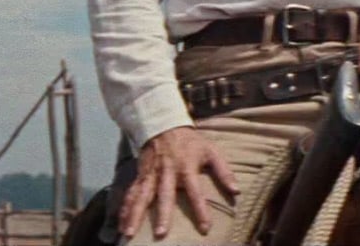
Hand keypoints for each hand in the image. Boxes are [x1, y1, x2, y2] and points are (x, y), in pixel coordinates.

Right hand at [119, 126, 238, 239]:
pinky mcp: (140, 175)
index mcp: (186, 168)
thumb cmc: (190, 142)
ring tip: (129, 234)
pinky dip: (125, 209)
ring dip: (135, 215)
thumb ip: (224, 171)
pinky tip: (122, 224)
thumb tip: (237, 191)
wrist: (163, 125)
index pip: (195, 192)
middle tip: (160, 234)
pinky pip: (131, 194)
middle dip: (161, 214)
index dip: (200, 209)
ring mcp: (151, 174)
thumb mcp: (211, 151)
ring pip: (142, 197)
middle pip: (164, 196)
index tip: (205, 228)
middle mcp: (166, 173)